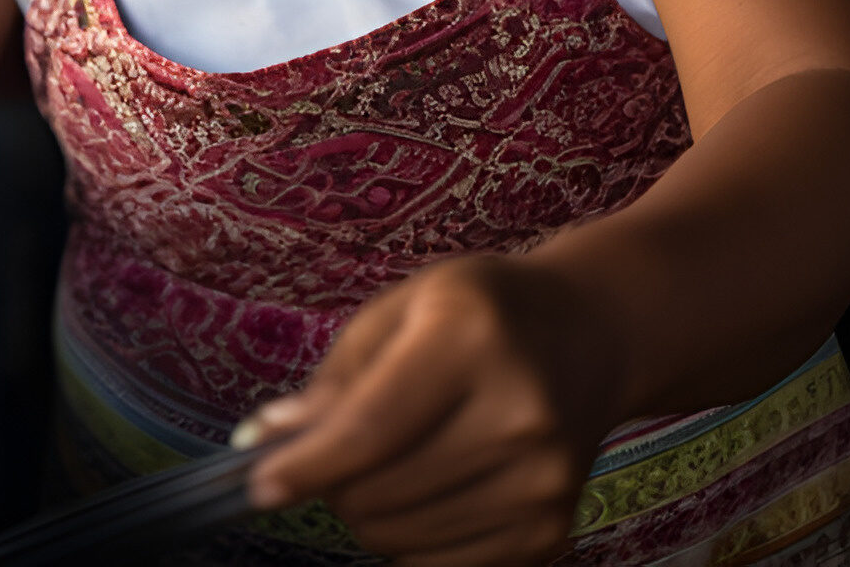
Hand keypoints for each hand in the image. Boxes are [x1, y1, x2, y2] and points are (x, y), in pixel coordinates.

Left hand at [236, 256, 623, 566]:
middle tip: (326, 452)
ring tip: (378, 463)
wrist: (591, 334)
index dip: (306, 465)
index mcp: (469, 338)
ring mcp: (542, 482)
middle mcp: (517, 414)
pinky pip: (443, 566)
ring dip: (366, 512)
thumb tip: (266, 440)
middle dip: (331, 484)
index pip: (371, 429)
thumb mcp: (401, 309)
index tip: (258, 482)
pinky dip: (409, 539)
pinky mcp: (552, 530)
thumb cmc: (479, 310)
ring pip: (404, 538)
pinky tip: (420, 488)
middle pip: (382, 491)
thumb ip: (336, 378)